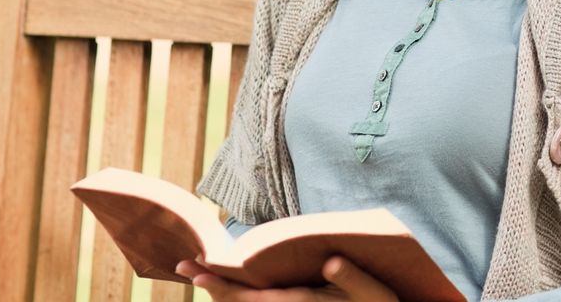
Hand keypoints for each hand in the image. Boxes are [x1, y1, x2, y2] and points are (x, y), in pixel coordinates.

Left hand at [173, 256, 399, 301]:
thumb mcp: (376, 296)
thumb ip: (354, 280)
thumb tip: (330, 261)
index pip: (253, 298)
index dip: (223, 284)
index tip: (198, 270)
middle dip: (213, 286)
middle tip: (183, 265)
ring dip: (223, 293)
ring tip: (200, 272)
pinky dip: (242, 298)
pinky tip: (232, 287)